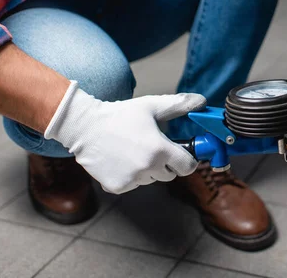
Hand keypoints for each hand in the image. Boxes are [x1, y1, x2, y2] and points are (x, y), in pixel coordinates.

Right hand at [45, 81, 205, 193]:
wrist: (84, 127)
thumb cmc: (119, 115)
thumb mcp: (151, 106)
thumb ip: (179, 104)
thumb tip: (201, 101)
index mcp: (160, 150)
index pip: (187, 166)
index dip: (186, 160)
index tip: (181, 154)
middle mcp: (147, 168)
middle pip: (170, 174)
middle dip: (166, 163)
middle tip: (151, 147)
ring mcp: (131, 179)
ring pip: (151, 180)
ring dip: (148, 170)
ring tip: (133, 151)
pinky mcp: (117, 186)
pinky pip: (133, 185)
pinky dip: (130, 176)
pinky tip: (120, 160)